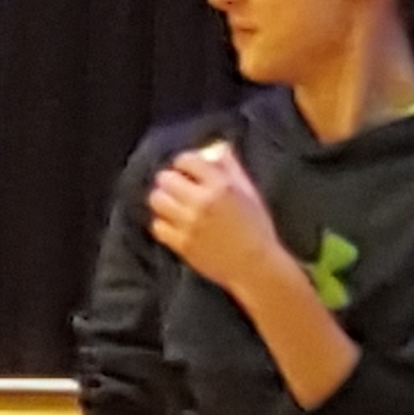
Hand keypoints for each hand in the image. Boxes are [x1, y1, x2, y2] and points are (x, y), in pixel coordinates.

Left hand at [147, 142, 290, 300]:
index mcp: (221, 186)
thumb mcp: (249, 192)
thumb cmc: (256, 227)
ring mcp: (190, 224)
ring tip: (173, 204)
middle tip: (178, 188)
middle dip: (171, 180)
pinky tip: (174, 224)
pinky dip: (163, 223)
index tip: (188, 171)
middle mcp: (202, 202)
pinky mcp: (182, 243)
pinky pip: (158, 225)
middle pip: (165, 178)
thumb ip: (231, 168)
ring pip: (157, 200)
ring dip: (163, 200)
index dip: (185, 164)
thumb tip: (216, 148)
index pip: (186, 160)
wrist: (256, 266)